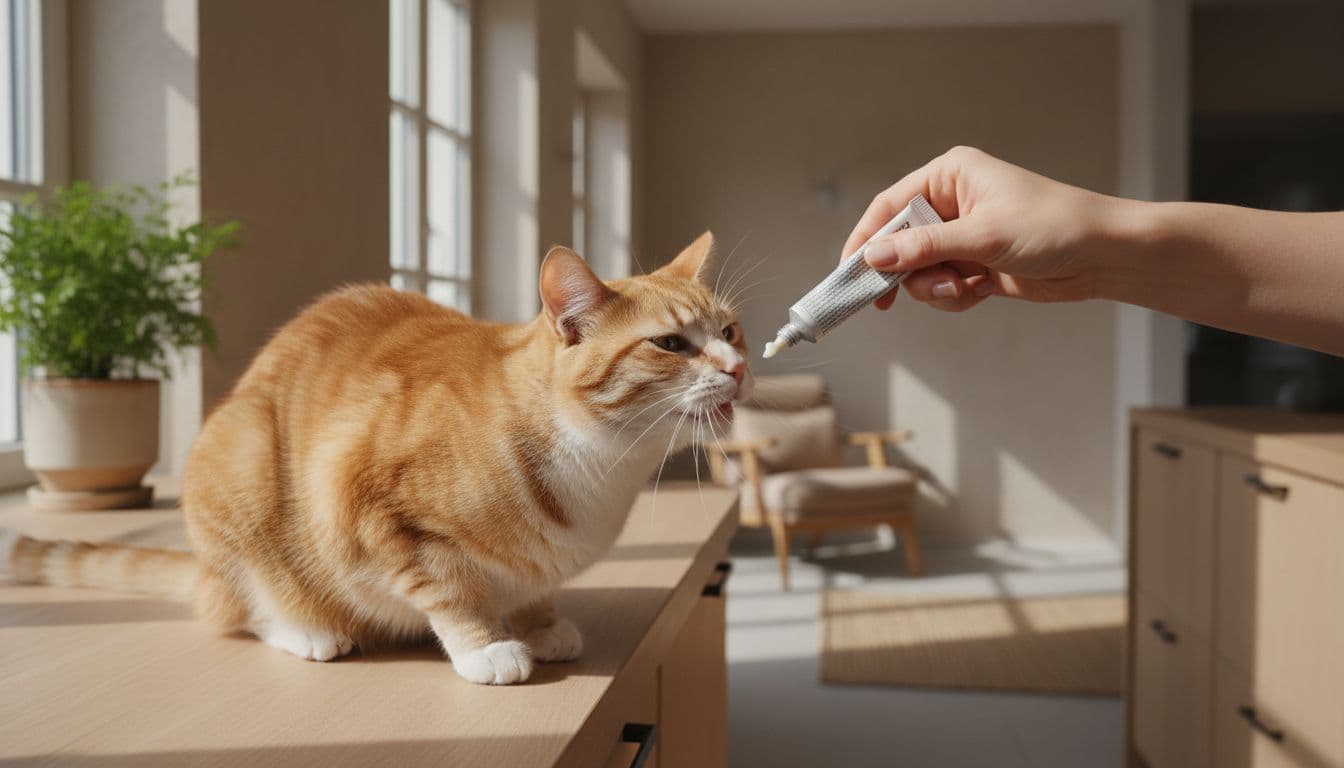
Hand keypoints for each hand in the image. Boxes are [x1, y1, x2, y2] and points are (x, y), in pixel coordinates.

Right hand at [844, 146, 1125, 311]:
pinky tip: (980, 292)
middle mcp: (952, 202)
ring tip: (964, 289)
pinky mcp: (975, 263)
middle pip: (899, 243)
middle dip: (908, 273)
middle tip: (896, 298)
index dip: (865, 239)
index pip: (889, 206)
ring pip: (919, 271)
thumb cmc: (1053, 227)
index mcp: (950, 176)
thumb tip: (874, 257)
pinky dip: (953, 296)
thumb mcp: (982, 236)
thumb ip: (924, 248)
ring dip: (934, 288)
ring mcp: (963, 235)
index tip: (850, 273)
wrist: (1104, 255)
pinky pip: (942, 286)